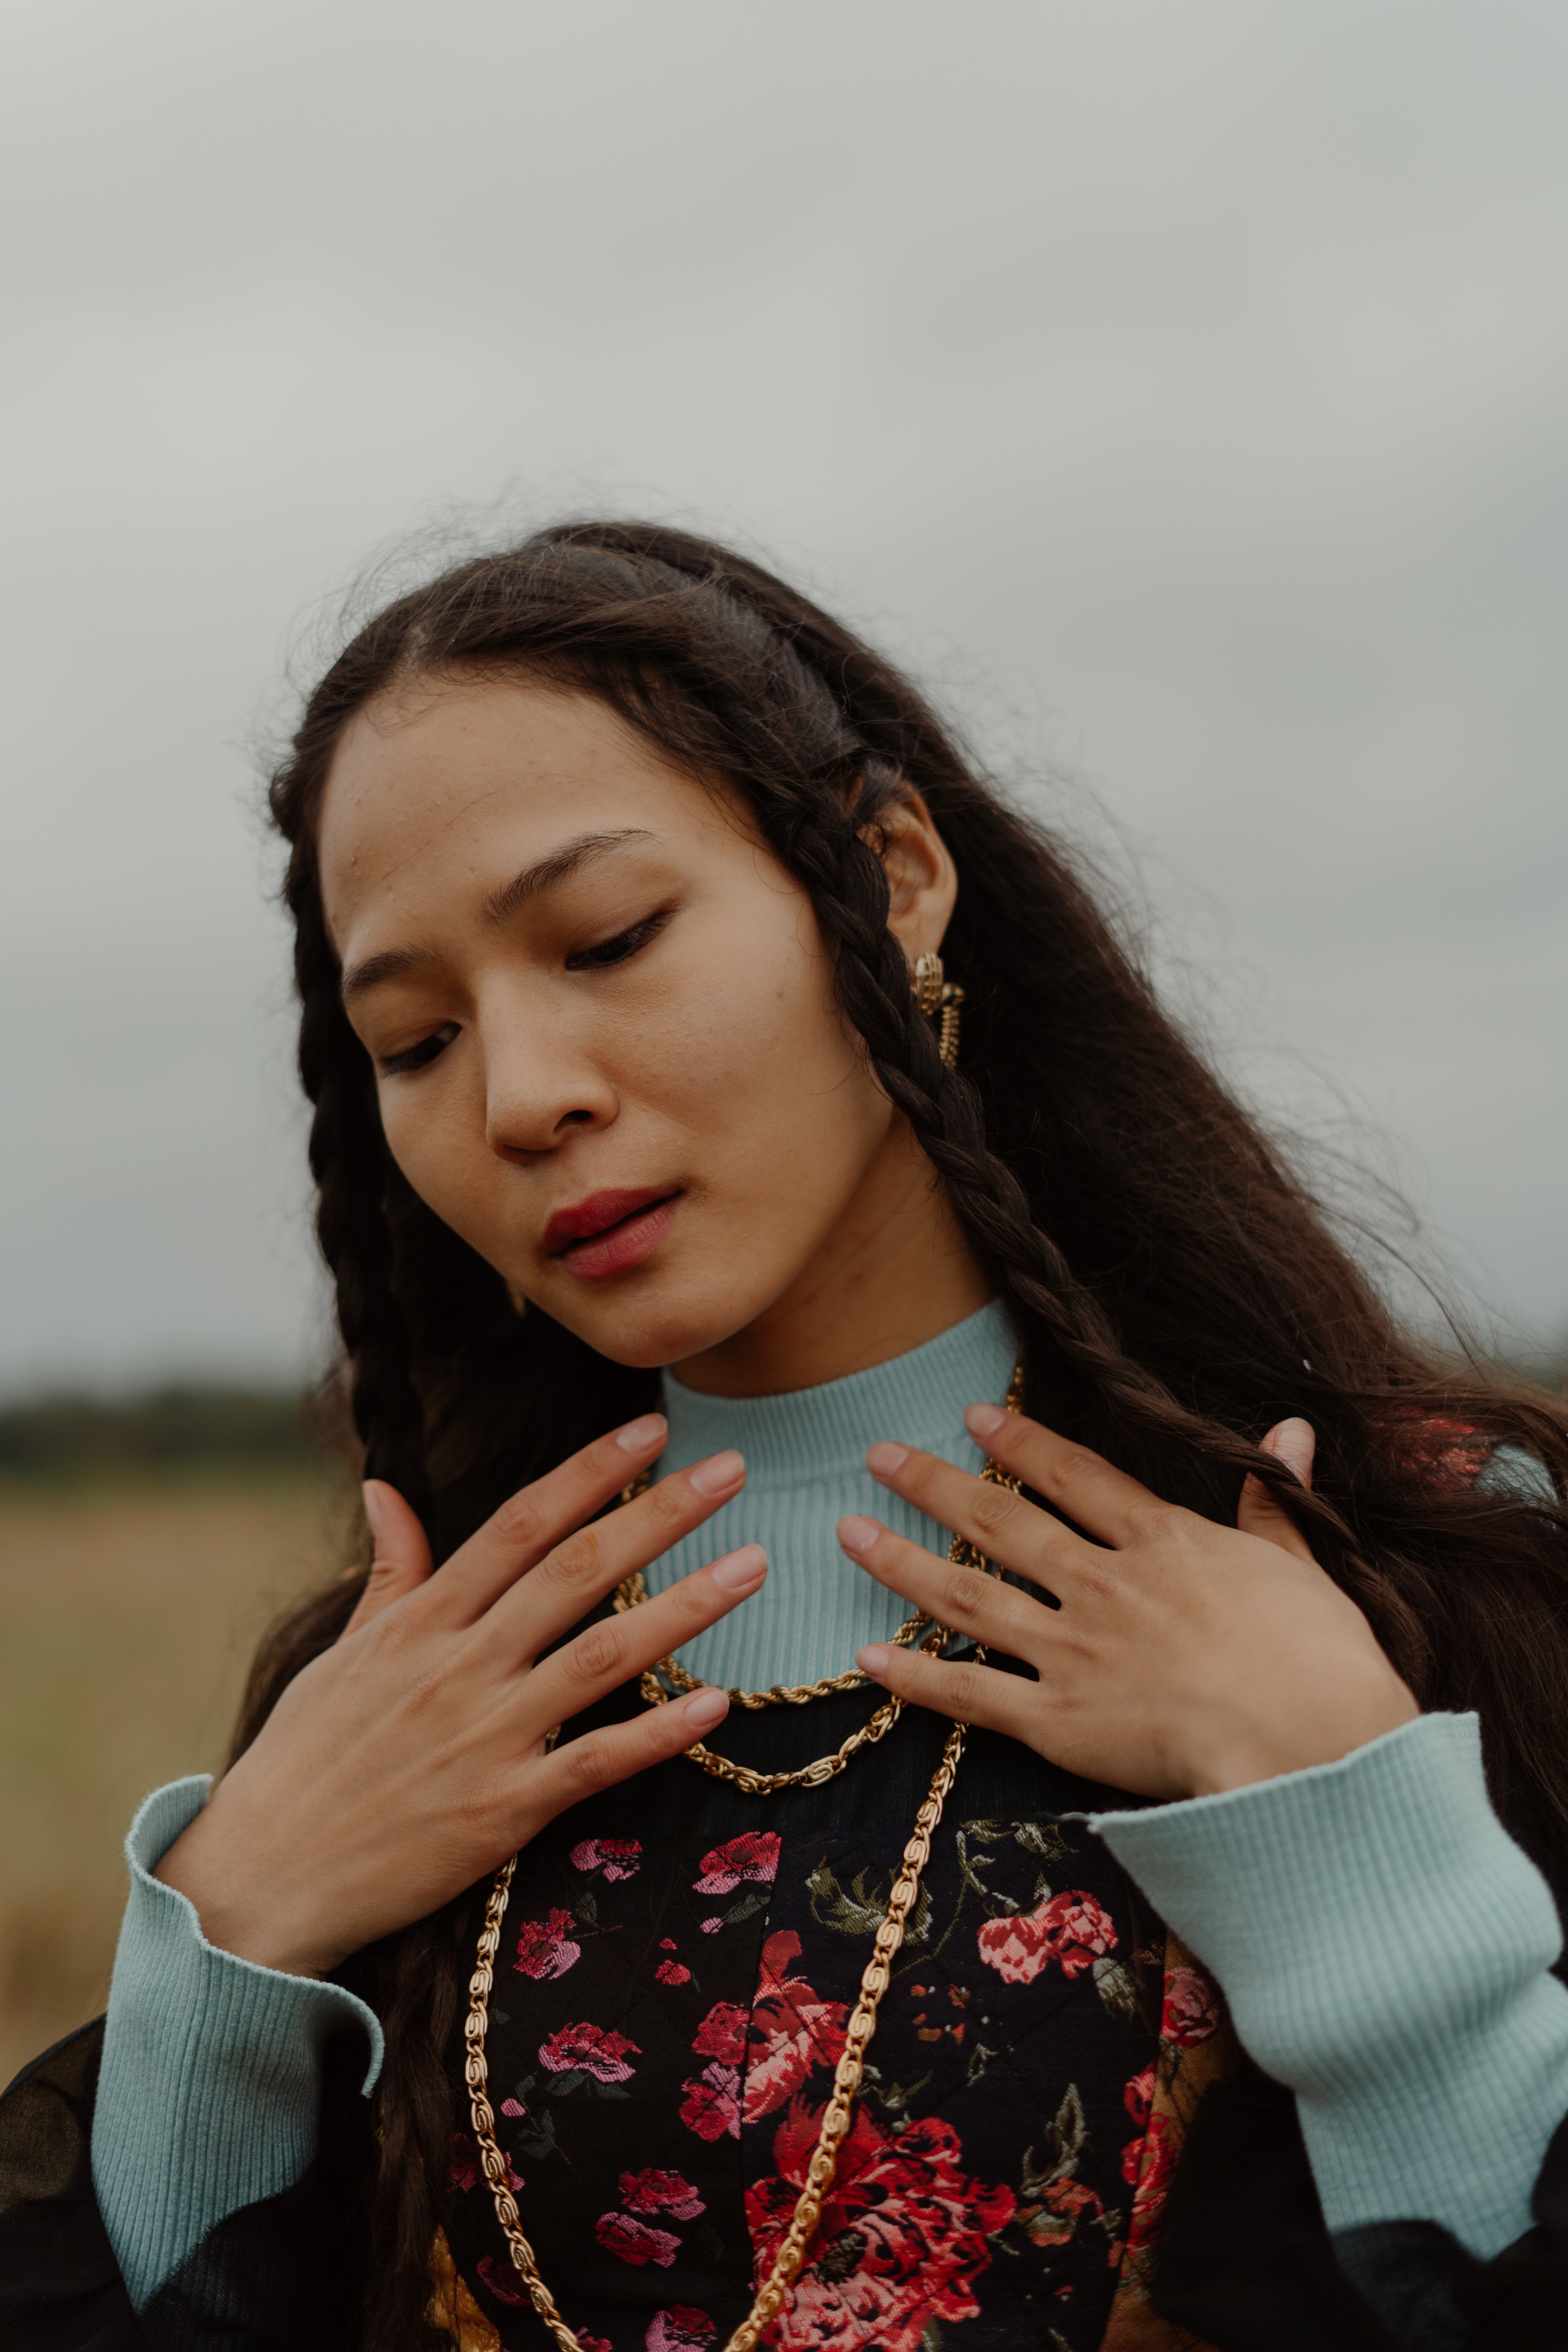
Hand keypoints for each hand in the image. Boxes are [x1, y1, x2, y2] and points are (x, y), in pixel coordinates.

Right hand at [156, 1414, 762, 1974]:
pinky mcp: (502, 1812)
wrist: (260, 1879)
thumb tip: (388, 1487)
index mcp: (421, 1621)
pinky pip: (593, 1764)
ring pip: (601, 1657)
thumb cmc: (301, 1761)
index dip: (589, 1472)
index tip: (651, 1429)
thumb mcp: (339, 1654)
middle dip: (658, 1515)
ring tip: (753, 1566)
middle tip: (732, 1470)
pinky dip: (657, 1734)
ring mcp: (484, 1738)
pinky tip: (716, 1702)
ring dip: (682, 1607)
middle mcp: (459, 1666)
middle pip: (575, 1572)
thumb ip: (387, 1572)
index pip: (520, 1524)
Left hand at [840, 1409, 1417, 1800]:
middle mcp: (1102, 1584)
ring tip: (848, 1531)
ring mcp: (1072, 1650)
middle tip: (880, 1456)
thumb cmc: (1321, 1659)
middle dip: (935, 1485)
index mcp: (1163, 1542)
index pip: (1075, 1476)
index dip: (1021, 1443)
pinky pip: (971, 1696)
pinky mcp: (1058, 1721)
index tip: (975, 1418)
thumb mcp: (1305, 1563)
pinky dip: (916, 1678)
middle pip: (1002, 1522)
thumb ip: (1276, 1500)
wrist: (1309, 1744)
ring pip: (968, 1597)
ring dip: (902, 1562)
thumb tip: (1290, 1430)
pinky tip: (868, 1656)